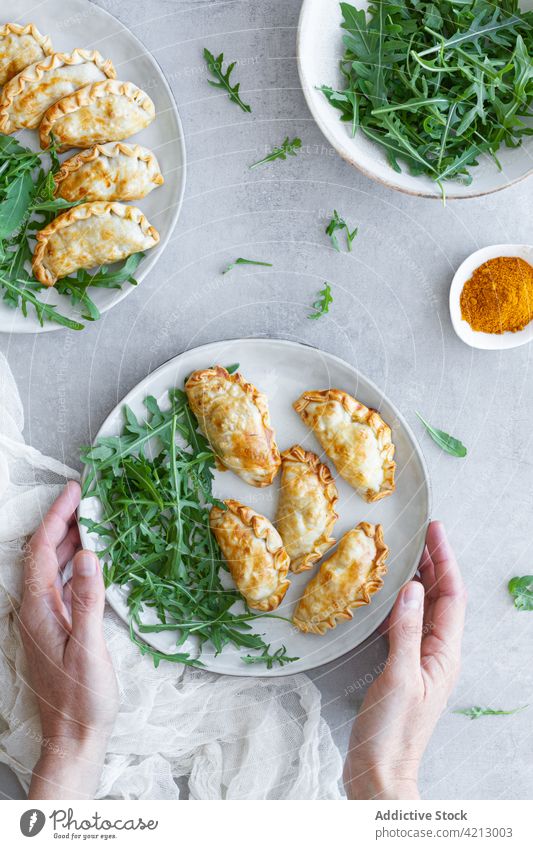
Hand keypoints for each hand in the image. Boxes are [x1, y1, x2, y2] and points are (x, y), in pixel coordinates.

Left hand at [19, 481, 118, 798]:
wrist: (74, 737)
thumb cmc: (82, 698)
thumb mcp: (89, 648)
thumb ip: (88, 600)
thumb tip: (90, 555)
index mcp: (39, 610)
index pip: (43, 551)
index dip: (57, 517)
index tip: (75, 491)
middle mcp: (37, 610)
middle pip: (44, 554)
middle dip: (62, 522)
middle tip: (87, 497)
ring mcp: (46, 619)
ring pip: (54, 569)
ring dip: (71, 542)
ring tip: (93, 520)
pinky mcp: (58, 628)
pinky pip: (64, 585)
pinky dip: (78, 565)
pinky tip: (94, 561)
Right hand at [343, 521, 466, 799]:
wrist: (379, 772)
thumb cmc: (391, 731)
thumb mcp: (399, 677)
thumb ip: (405, 631)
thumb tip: (411, 588)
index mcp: (443, 653)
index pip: (451, 596)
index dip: (444, 560)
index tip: (434, 530)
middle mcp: (436, 653)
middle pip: (440, 598)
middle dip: (433, 564)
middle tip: (418, 533)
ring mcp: (419, 661)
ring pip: (423, 610)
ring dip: (416, 580)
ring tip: (403, 554)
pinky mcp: (401, 668)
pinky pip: (405, 625)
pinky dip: (398, 603)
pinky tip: (385, 595)